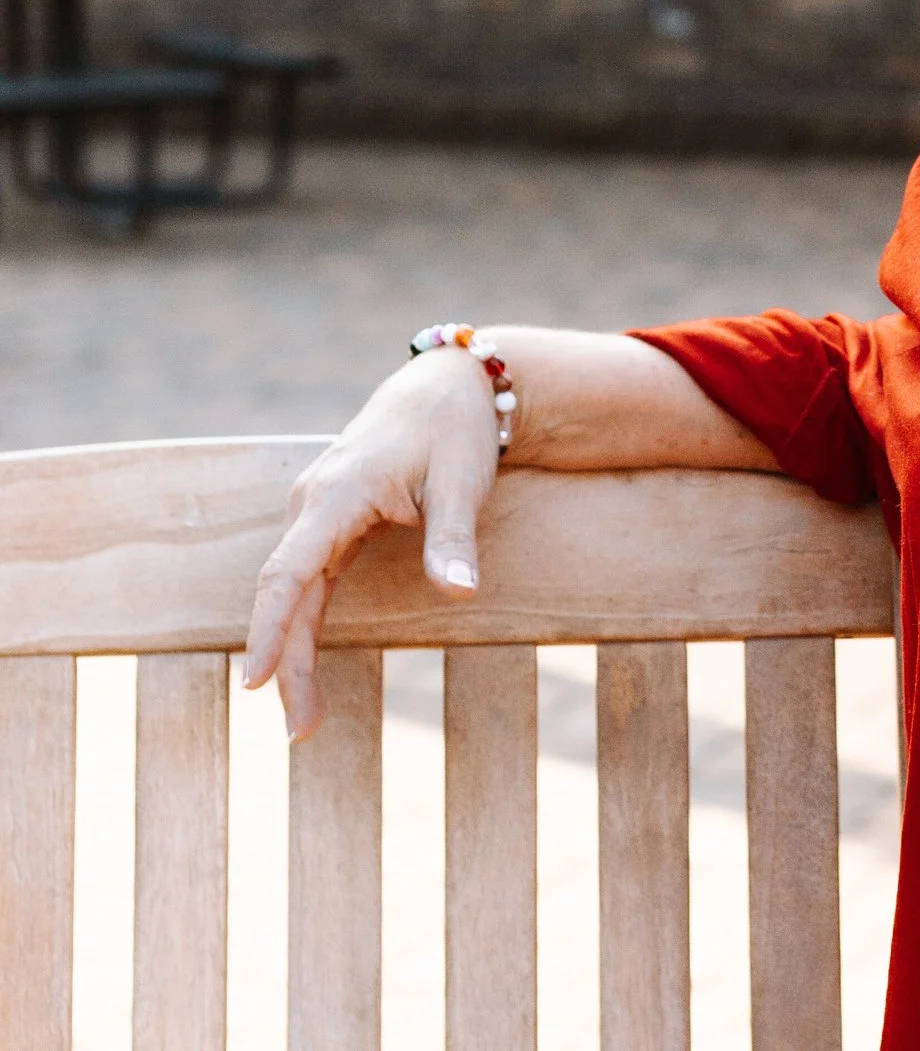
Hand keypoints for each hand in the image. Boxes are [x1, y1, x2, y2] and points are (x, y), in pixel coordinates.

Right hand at [241, 346, 503, 738]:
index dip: (271, 628)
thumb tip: (461, 595)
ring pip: (293, 591)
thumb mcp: (462, 483)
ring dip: (293, 650)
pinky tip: (304, 664)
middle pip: (285, 593)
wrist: (449, 388)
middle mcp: (313, 504)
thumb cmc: (454, 431)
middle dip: (286, 662)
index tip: (258, 681)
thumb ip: (453, 540)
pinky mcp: (330, 521)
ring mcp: (317, 513)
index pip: (288, 572)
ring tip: (305, 716)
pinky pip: (307, 580)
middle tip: (300, 731)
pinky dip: (303, 623)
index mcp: (336, 495)